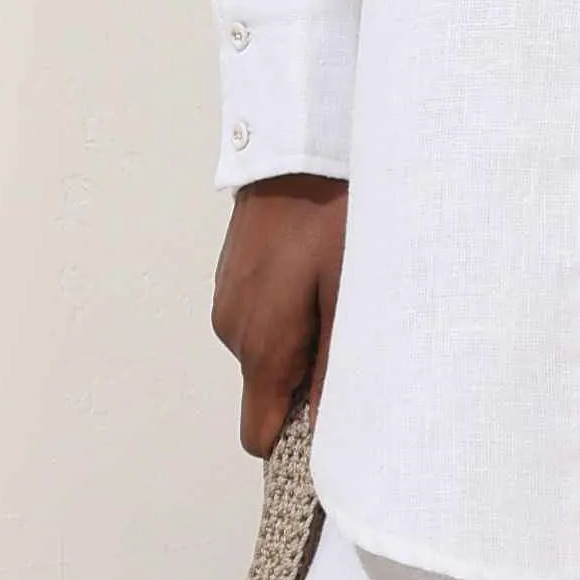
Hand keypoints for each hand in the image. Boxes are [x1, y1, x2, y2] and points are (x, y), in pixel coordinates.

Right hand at [212, 177, 348, 457]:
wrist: (301, 143)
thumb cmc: (334, 216)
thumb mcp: (353, 293)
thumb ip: (340, 367)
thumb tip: (331, 432)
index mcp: (262, 346)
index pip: (259, 433)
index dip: (295, 435)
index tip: (332, 418)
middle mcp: (233, 330)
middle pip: (267, 390)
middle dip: (307, 378)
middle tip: (351, 330)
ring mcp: (226, 298)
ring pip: (264, 349)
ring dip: (298, 337)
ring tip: (336, 289)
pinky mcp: (230, 272)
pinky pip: (257, 314)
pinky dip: (285, 307)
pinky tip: (314, 268)